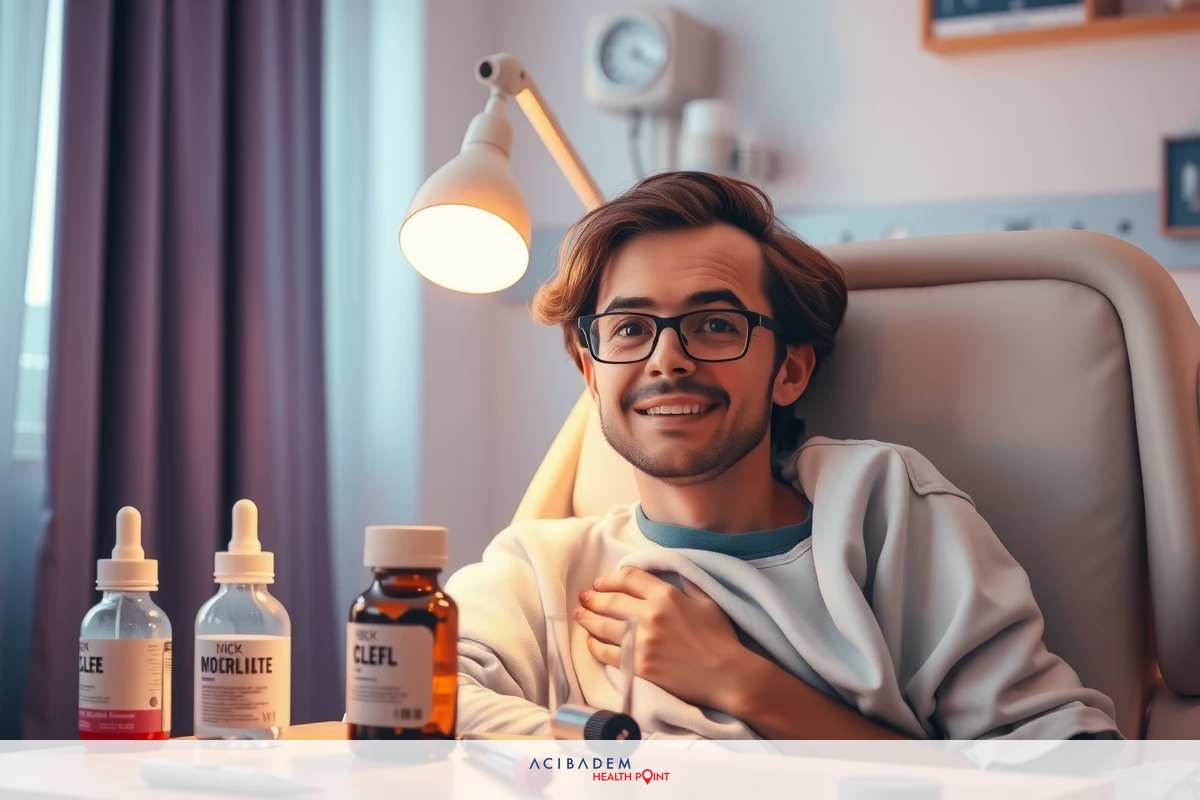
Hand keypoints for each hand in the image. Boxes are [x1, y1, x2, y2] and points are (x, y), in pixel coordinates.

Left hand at [575, 566, 743, 710]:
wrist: (727, 676)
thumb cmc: (721, 639)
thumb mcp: (708, 602)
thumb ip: (688, 584)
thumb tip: (675, 571)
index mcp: (667, 595)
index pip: (629, 578)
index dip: (611, 579)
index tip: (601, 583)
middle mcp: (650, 615)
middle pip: (611, 601)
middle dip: (593, 598)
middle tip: (584, 598)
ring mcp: (642, 642)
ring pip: (603, 626)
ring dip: (588, 620)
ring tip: (581, 616)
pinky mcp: (638, 665)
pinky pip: (606, 653)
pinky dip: (595, 646)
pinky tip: (591, 642)